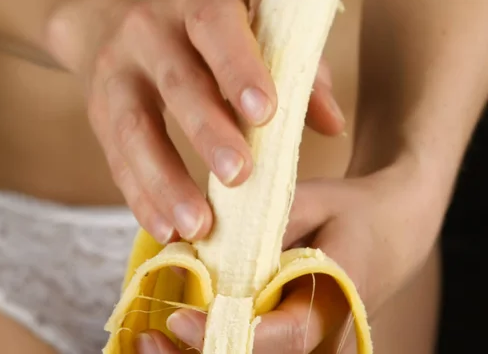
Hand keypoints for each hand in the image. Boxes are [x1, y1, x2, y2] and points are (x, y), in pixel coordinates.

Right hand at [66, 0, 345, 243]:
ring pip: (134, 126)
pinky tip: (164, 227)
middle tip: (240, 177)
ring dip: (165, 180)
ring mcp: (116, 68)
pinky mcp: (96, 107)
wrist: (108, 5)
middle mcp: (148, 27)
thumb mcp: (244, 21)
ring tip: (197, 225)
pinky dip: (140, 195)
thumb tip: (332, 125)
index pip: (215, 25)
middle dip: (208, 132)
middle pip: (177, 81)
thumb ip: (293, 65)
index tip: (265, 114)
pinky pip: (115, 155)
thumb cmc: (197, 22)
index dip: (239, 67)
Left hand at [134, 154, 448, 352]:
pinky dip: (211, 347)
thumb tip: (192, 248)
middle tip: (148, 337)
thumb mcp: (310, 202)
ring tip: (150, 339)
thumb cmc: (350, 211)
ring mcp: (312, 347)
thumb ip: (258, 227)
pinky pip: (251, 353)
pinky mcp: (297, 343)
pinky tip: (176, 334)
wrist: (392, 229)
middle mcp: (325, 339)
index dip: (225, 331)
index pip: (281, 337)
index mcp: (335, 304)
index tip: (178, 316)